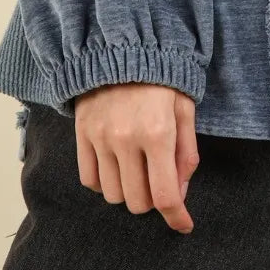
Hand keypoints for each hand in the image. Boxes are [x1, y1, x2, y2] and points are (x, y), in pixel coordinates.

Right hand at [74, 82, 199, 233]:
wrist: (122, 45)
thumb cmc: (161, 76)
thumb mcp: (185, 108)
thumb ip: (186, 152)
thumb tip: (180, 191)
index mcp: (158, 132)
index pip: (164, 195)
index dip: (176, 216)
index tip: (184, 224)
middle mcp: (127, 140)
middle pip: (138, 202)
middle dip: (153, 199)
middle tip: (159, 179)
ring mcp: (101, 138)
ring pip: (113, 196)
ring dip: (128, 191)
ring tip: (137, 169)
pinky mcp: (82, 135)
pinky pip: (90, 180)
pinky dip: (104, 182)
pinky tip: (116, 165)